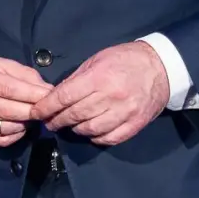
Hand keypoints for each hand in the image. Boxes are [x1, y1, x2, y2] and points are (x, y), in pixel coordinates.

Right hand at [0, 55, 52, 147]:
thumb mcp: (0, 65)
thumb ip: (25, 76)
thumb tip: (47, 91)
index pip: (11, 90)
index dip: (34, 95)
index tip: (50, 98)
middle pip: (10, 112)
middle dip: (32, 112)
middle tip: (43, 110)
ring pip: (7, 128)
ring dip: (24, 125)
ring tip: (28, 116)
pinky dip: (14, 135)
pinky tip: (17, 127)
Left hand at [31, 42, 168, 146]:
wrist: (162, 67)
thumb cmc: (125, 60)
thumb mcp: (97, 60)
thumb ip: (76, 79)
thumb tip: (56, 95)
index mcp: (99, 78)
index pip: (65, 97)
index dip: (47, 107)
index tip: (37, 112)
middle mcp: (111, 97)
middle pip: (75, 115)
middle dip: (57, 120)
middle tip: (49, 122)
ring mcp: (125, 112)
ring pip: (91, 129)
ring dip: (75, 130)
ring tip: (68, 126)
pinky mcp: (136, 124)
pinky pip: (111, 138)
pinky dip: (96, 138)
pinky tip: (89, 133)